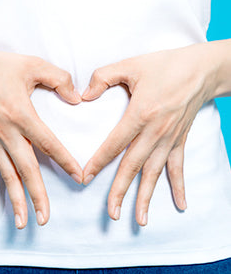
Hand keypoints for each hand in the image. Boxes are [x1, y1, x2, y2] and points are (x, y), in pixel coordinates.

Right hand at [0, 42, 82, 228]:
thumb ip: (59, 79)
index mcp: (22, 114)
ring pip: (6, 175)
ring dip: (15, 200)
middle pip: (26, 169)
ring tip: (22, 222)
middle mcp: (7, 133)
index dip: (65, 161)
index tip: (79, 177)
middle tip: (45, 218)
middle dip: (37, 195)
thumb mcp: (33, 65)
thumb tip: (77, 98)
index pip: (49, 144)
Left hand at [81, 42, 218, 225]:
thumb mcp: (130, 65)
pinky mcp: (180, 140)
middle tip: (111, 213)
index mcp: (140, 114)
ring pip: (154, 173)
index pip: (114, 144)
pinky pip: (178, 167)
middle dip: (120, 191)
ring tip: (140, 219)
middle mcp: (155, 132)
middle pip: (133, 166)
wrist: (200, 69)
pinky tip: (180, 205)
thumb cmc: (164, 65)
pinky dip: (178, 186)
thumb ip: (103, 77)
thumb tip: (84, 95)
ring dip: (146, 196)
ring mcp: (169, 139)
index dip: (98, 162)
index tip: (85, 178)